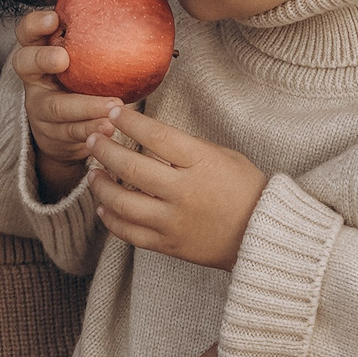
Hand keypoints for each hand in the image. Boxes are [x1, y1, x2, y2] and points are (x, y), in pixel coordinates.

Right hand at [13, 9, 114, 198]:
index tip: (55, 19)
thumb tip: (142, 12)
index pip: (26, 33)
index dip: (35, 25)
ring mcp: (39, 110)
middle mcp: (33, 80)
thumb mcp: (84, 61)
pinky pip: (71, 133)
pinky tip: (111, 127)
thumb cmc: (80, 84)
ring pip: (55, 107)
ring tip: (112, 106)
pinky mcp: (51, 135)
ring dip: (85, 106)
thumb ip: (97, 41)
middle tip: (64, 58)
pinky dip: (92, 129)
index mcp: (38, 54)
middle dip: (43, 59)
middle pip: (25, 65)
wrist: (65, 132)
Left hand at [83, 107, 267, 271]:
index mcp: (201, 163)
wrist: (264, 235)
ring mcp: (174, 221)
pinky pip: (129, 233)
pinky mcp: (168, 245)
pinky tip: (104, 208)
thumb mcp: (223, 156)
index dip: (131, 122)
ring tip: (93, 174)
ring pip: (121, 203)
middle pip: (130, 167)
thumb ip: (187, 148)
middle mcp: (183, 192)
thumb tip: (150, 137)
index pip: (156, 136)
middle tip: (93, 140)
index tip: (115, 112)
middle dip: (104, 150)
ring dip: (100, 186)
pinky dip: (111, 220)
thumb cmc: (247, 190)